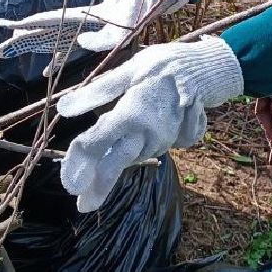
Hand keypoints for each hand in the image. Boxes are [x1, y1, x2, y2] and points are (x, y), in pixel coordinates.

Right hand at [0, 0, 188, 60]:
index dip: (26, 25)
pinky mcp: (88, 35)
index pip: (47, 21)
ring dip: (30, 48)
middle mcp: (74, 20)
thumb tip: (82, 44)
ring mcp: (79, 27)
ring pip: (48, 39)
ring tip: (7, 54)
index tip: (5, 27)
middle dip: (20, 40)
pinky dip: (54, 60)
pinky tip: (46, 74)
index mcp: (79, 15)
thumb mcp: (124, 21)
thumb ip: (105, 35)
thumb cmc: (137, 5)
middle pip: (41, 31)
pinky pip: (66, 50)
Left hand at [55, 37, 242, 211]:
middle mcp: (147, 133)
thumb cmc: (163, 66)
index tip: (70, 183)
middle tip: (83, 206)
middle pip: (116, 164)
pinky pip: (149, 151)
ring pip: (131, 159)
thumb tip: (63, 108)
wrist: (207, 70)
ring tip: (93, 190)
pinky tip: (128, 148)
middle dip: (99, 188)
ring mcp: (162, 141)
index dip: (80, 162)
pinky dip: (136, 152)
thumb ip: (98, 92)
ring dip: (112, 173)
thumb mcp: (129, 71)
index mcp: (131, 114)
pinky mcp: (173, 142)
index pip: (98, 142)